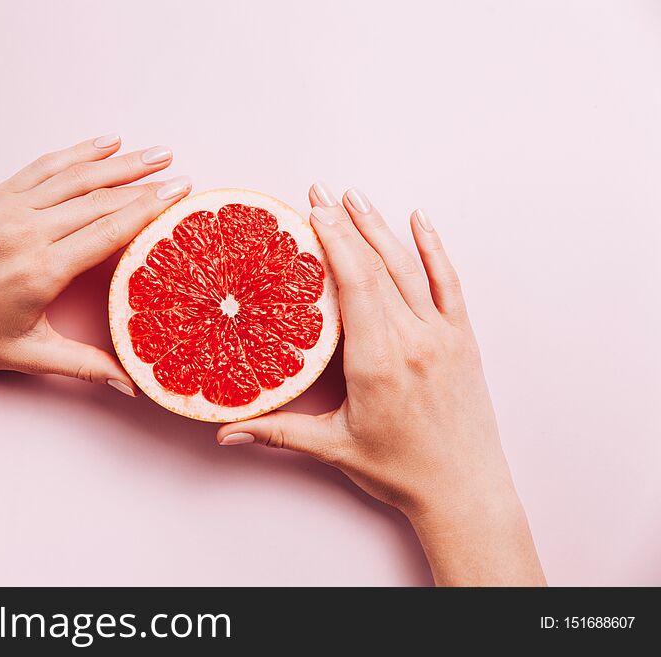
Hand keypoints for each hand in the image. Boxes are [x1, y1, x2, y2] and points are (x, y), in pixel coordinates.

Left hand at [0, 135, 191, 392]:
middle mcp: (27, 231)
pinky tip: (103, 144)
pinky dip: (76, 153)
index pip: (109, 230)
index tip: (180, 195)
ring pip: (74, 176)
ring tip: (154, 152)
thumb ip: (86, 366)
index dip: (148, 210)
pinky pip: (42, 167)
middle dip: (144, 184)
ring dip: (118, 162)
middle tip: (180, 174)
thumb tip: (130, 385)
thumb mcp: (31, 355)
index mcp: (42, 269)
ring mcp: (8, 209)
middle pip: (99, 198)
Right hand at [217, 182, 544, 584]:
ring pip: (409, 268)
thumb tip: (226, 431)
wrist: (465, 492)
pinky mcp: (463, 340)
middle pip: (376, 266)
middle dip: (347, 224)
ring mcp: (443, 336)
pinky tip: (421, 220)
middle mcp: (412, 340)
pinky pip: (450, 284)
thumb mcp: (334, 448)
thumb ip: (277, 431)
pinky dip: (436, 249)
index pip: (354, 284)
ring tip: (356, 196)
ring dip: (381, 228)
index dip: (333, 241)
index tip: (313, 210)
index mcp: (377, 362)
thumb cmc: (400, 472)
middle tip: (321, 191)